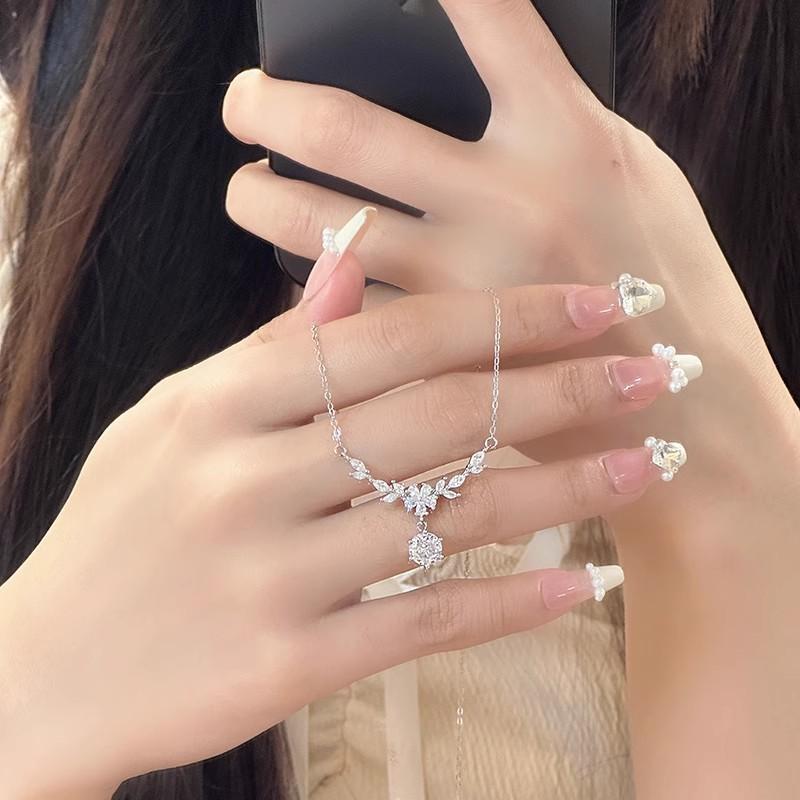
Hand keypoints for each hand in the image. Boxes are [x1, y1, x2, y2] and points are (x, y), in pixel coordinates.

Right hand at [0, 223, 684, 796]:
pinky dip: (509, 602)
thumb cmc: (118, 532)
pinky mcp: (290, 664)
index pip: (389, 340)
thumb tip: (350, 259)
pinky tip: (577, 581)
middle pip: (438, 418)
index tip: (590, 302)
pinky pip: (423, 623)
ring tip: (642, 465)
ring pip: (449, 518)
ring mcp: (273, 577)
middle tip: (653, 371)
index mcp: (221, 404)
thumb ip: (272, 348)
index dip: (502, 317)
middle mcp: (250, 481)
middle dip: (559, 388)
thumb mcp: (173, 420)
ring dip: (562, 488)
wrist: (44, 672)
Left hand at [221, 0, 797, 529]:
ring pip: (318, 228)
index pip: (490, 16)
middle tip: (244, 102)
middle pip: (345, 130)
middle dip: (268, 106)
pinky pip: (348, 306)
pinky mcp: (437, 351)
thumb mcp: (630, 174)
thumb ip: (556, 124)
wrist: (676, 400)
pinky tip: (303, 274)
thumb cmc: (662, 275)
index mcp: (565, 137)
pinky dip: (313, 285)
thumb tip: (478, 83)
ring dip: (259, 201)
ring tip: (246, 191)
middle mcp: (503, 200)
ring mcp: (461, 281)